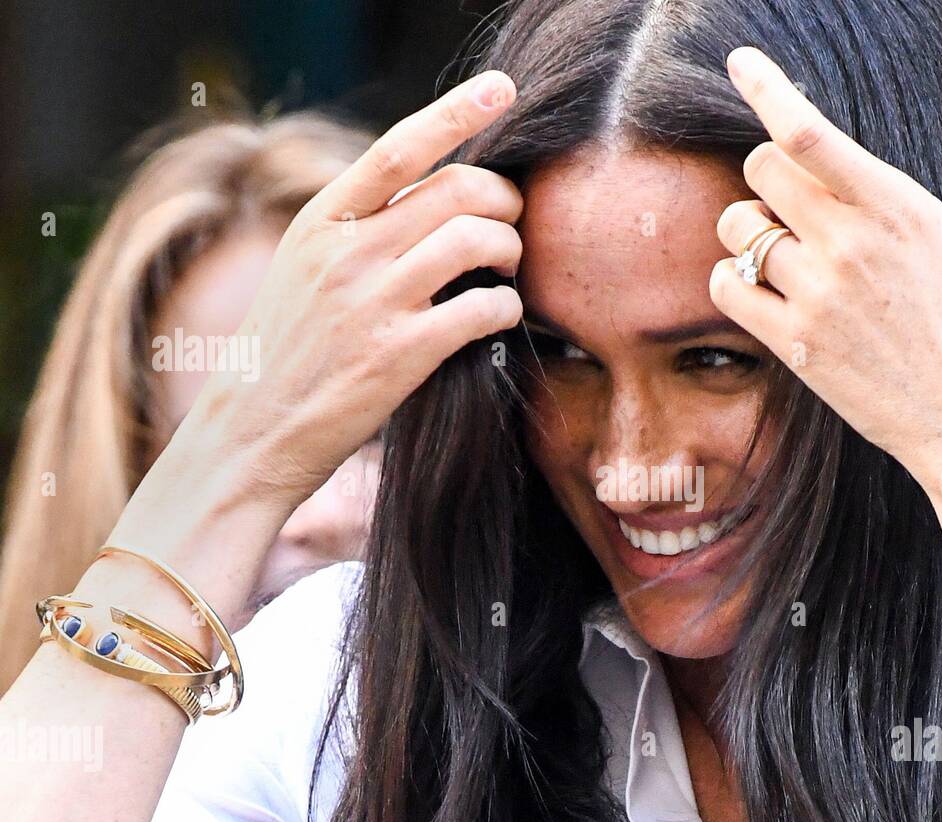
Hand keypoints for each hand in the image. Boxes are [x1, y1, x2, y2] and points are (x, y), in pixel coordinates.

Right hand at [182, 69, 524, 504]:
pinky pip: (483, 308)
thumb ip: (358, 231)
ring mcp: (373, 302)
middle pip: (458, 190)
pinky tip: (498, 316)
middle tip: (511, 223)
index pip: (400, 148)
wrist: (252, 433)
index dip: (459, 112)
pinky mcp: (400, 355)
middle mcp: (346, 252)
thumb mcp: (305, 272)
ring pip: (477, 240)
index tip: (502, 89)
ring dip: (511, 251)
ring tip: (507, 270)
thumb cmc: (289, 354)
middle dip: (504, 200)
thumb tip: (431, 200)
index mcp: (322, 222)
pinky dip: (506, 307)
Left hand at [710, 47, 941, 492]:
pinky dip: (735, 277)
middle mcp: (848, 247)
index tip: (739, 60)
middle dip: (773, 169)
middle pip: (762, 169)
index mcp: (898, 209)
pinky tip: (767, 286)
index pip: (811, 133)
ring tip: (790, 249)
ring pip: (738, 227)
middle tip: (801, 197)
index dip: (767, 88)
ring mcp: (815, 299)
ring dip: (751, 225)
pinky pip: (727, 287)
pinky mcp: (794, 347)